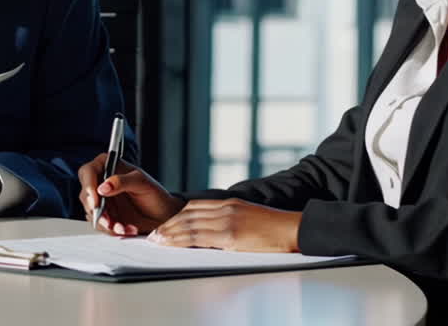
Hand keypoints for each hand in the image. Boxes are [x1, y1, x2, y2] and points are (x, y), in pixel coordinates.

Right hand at [77, 153, 184, 235]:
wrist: (162, 216)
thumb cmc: (155, 195)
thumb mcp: (141, 183)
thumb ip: (122, 182)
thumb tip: (103, 187)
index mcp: (109, 166)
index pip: (88, 172)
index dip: (88, 186)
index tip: (96, 201)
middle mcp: (102, 183)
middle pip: (86, 195)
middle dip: (97, 210)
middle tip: (109, 221)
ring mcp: (102, 201)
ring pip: (91, 213)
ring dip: (106, 223)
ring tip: (123, 227)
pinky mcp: (105, 216)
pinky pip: (101, 225)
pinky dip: (113, 230)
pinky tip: (127, 229)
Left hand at [147, 198, 301, 251]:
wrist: (294, 228)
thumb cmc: (275, 228)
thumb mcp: (249, 217)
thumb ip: (230, 220)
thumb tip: (214, 233)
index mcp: (230, 203)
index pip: (195, 207)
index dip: (176, 217)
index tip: (164, 225)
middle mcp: (226, 208)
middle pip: (188, 215)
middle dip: (168, 226)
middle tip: (154, 235)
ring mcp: (228, 220)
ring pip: (190, 225)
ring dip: (171, 233)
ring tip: (157, 241)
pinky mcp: (231, 235)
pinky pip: (201, 237)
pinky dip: (183, 240)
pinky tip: (173, 244)